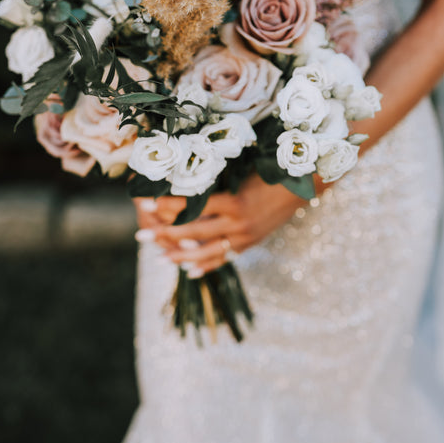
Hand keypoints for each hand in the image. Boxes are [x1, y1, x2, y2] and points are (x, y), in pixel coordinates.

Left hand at [134, 173, 322, 276]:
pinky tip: (189, 272)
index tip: (147, 205)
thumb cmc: (269, 170)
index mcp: (233, 201)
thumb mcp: (241, 172)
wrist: (301, 186)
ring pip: (206, 252)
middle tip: (142, 236)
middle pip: (193, 232)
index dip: (168, 207)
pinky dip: (206, 266)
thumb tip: (182, 178)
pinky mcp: (249, 244)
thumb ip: (215, 179)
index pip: (192, 207)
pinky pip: (224, 259)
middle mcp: (237, 223)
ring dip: (180, 257)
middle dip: (165, 234)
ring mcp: (244, 238)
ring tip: (160, 258)